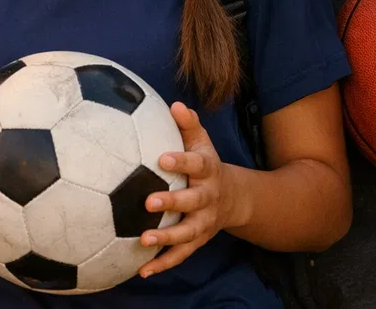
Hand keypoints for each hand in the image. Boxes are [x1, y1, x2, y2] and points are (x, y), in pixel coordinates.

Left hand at [138, 103, 239, 277]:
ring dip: (167, 238)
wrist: (233, 198)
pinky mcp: (198, 241)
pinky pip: (181, 255)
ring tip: (144, 239)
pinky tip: (142, 271)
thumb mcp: (203, 143)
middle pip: (192, 201)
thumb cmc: (206, 164)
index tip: (162, 159)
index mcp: (208, 171)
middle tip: (149, 202)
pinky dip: (163, 264)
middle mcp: (208, 199)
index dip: (181, 162)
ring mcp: (204, 222)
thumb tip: (176, 105)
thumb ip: (189, 126)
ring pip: (187, 233)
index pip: (196, 164)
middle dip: (172, 203)